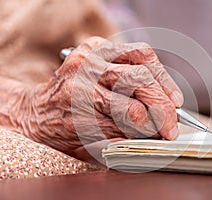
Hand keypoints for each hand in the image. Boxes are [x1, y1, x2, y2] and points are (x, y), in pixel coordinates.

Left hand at [24, 37, 183, 161]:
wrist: (39, 112)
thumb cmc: (64, 133)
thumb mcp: (90, 149)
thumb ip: (123, 143)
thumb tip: (156, 135)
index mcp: (80, 104)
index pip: (131, 112)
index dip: (154, 125)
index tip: (165, 134)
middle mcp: (84, 74)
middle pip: (138, 80)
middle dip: (163, 104)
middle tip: (172, 123)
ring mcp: (89, 56)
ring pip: (141, 60)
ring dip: (162, 82)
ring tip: (173, 100)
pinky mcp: (93, 46)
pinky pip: (134, 50)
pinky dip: (153, 65)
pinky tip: (158, 82)